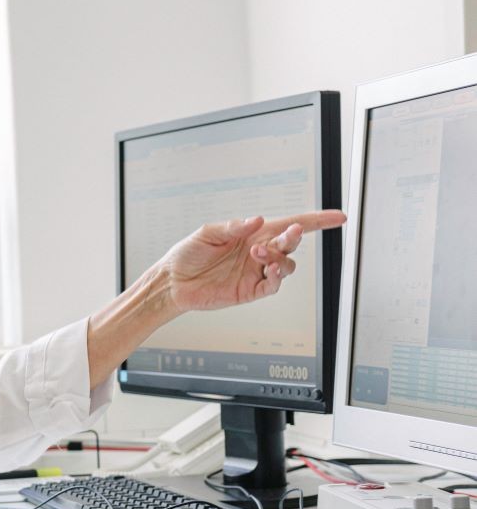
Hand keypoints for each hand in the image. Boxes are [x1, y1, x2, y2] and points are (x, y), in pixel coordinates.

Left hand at [160, 210, 345, 312]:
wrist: (172, 282)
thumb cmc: (187, 255)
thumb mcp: (207, 233)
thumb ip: (234, 227)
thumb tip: (258, 220)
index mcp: (252, 235)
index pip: (289, 225)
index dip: (316, 221)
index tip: (337, 217)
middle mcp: (258, 252)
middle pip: (291, 244)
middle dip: (293, 238)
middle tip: (287, 234)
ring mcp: (256, 272)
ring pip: (286, 265)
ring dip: (279, 258)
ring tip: (258, 254)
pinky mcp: (250, 291)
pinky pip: (273, 285)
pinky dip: (276, 278)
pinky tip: (268, 270)